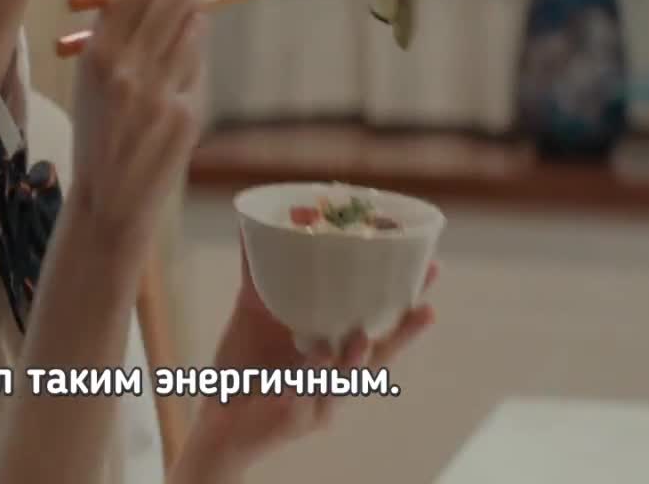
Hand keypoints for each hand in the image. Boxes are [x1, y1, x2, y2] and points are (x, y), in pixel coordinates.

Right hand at [69, 0, 208, 248]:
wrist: (107, 199)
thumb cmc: (98, 125)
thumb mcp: (91, 67)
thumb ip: (117, 12)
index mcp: (97, 50)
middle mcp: (129, 67)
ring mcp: (161, 90)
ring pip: (196, 22)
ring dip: (189, 21)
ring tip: (171, 39)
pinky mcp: (186, 112)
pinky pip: (198, 62)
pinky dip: (190, 59)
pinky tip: (173, 77)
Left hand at [181, 236, 437, 480]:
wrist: (216, 418)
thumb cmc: (243, 367)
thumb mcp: (253, 313)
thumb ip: (259, 274)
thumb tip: (255, 225)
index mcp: (335, 353)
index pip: (379, 326)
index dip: (405, 303)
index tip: (431, 269)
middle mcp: (336, 380)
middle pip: (378, 358)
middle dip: (402, 334)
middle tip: (425, 308)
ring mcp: (318, 404)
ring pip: (343, 382)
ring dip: (352, 360)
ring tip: (359, 337)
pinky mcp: (292, 422)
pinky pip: (300, 403)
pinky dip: (302, 386)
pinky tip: (299, 377)